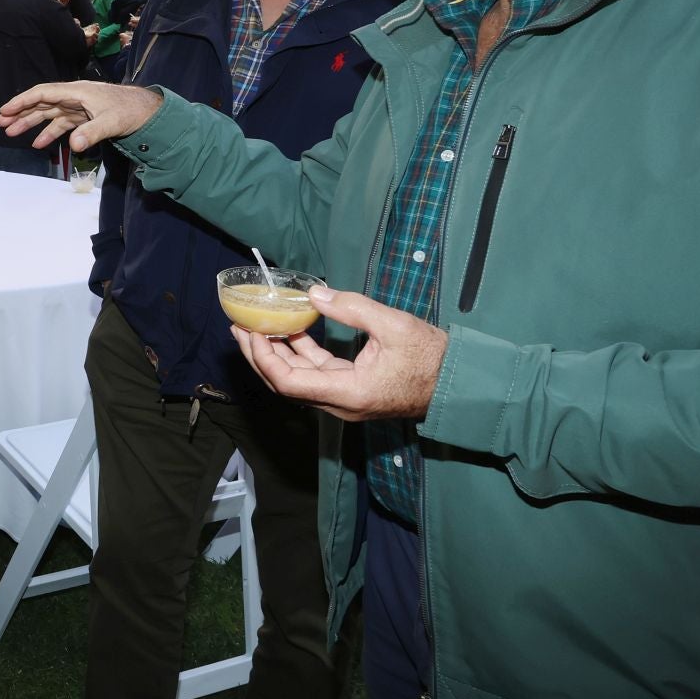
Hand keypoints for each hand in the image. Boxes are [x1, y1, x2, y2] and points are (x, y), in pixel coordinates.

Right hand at [0, 82, 161, 152]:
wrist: (148, 112)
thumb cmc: (131, 111)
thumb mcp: (112, 122)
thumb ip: (92, 133)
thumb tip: (74, 145)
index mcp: (76, 92)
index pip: (43, 94)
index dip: (23, 101)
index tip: (6, 111)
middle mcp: (74, 97)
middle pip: (41, 103)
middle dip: (21, 112)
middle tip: (1, 123)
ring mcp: (78, 108)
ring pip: (48, 114)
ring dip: (30, 123)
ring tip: (11, 133)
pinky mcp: (84, 118)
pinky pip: (61, 124)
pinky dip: (49, 133)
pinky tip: (39, 144)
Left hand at [230, 286, 446, 422]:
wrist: (460, 384)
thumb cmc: (432, 357)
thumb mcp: (394, 325)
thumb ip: (352, 309)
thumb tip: (314, 294)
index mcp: (349, 393)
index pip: (289, 383)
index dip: (264, 359)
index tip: (251, 332)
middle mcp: (341, 403)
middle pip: (286, 384)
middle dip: (260, 355)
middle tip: (239, 327)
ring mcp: (346, 399)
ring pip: (300, 380)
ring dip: (277, 354)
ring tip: (257, 326)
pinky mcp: (352, 390)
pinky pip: (317, 375)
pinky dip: (301, 354)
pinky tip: (293, 330)